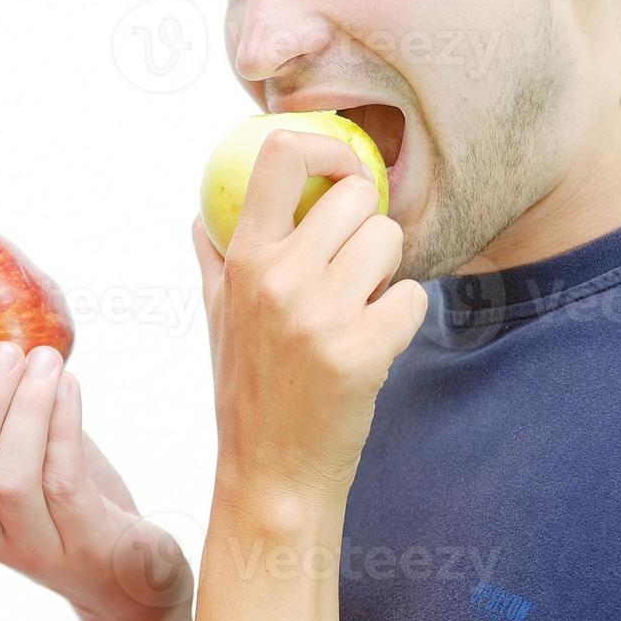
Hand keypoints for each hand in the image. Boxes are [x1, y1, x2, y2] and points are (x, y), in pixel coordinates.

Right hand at [0, 342, 192, 620]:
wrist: (136, 578)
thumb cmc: (76, 504)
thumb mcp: (33, 461)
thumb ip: (7, 419)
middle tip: (4, 352)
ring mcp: (40, 547)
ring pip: (11, 479)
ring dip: (25, 409)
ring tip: (44, 360)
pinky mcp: (88, 544)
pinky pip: (64, 481)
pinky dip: (62, 426)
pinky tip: (70, 387)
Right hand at [192, 129, 428, 505]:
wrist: (272, 473)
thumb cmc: (247, 392)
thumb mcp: (217, 318)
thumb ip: (216, 258)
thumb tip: (205, 212)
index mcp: (244, 259)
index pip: (281, 155)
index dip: (324, 147)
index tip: (340, 172)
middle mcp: (279, 278)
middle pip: (355, 196)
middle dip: (367, 224)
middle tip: (355, 266)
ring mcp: (321, 314)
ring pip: (390, 240)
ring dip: (388, 271)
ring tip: (361, 308)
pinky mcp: (364, 350)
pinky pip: (415, 295)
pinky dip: (405, 315)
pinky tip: (377, 342)